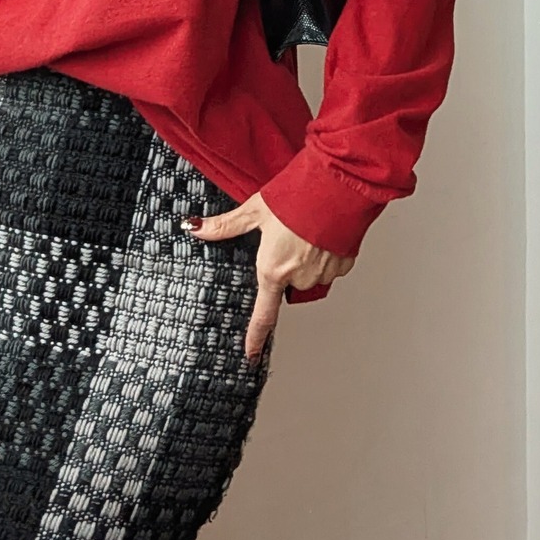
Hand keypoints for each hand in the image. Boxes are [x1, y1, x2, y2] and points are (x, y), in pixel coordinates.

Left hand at [183, 193, 355, 362]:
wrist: (339, 185)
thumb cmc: (298, 196)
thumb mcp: (254, 210)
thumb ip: (225, 226)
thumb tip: (195, 228)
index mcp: (273, 270)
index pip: (263, 315)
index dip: (255, 337)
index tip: (250, 353)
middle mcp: (299, 277)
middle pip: (287, 285)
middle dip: (285, 270)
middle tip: (285, 242)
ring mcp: (323, 273)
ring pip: (309, 276)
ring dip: (306, 261)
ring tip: (304, 233)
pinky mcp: (343, 265)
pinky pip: (329, 267)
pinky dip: (325, 254)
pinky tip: (321, 234)